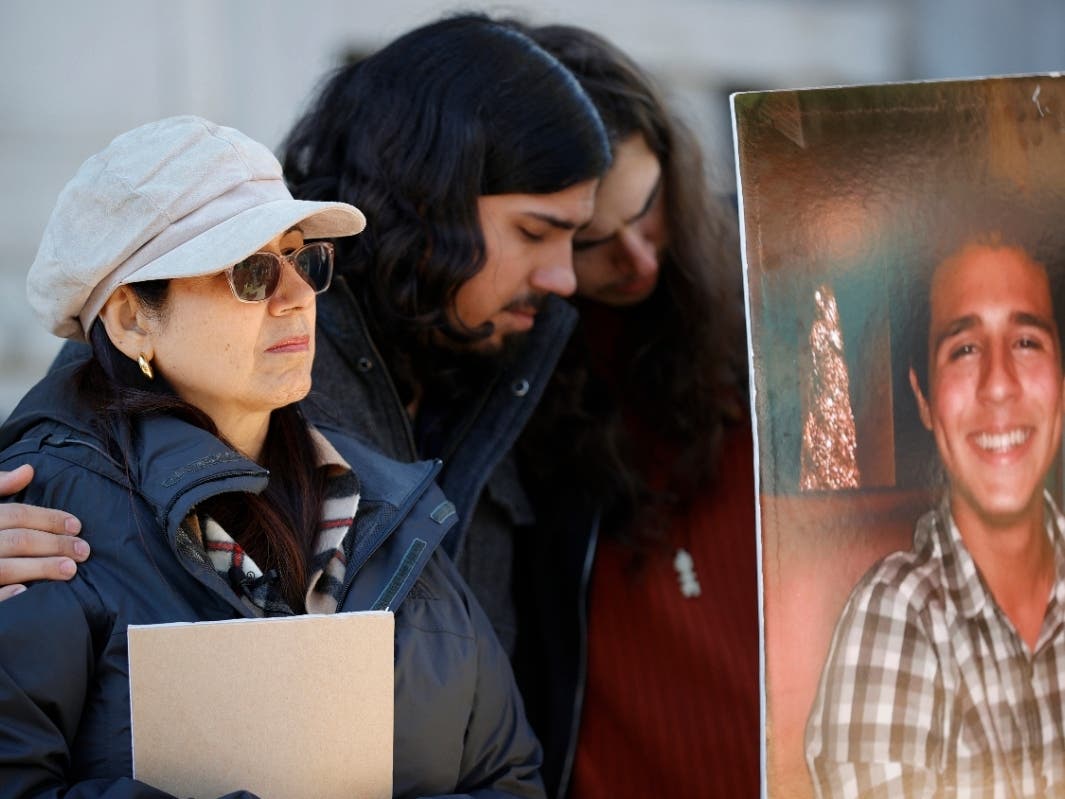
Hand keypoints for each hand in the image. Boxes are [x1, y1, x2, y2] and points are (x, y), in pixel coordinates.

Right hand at [0, 465, 87, 599]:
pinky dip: (3, 596)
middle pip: (17, 540)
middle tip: (84, 551)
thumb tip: (28, 470)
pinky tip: (24, 593)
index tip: (77, 525)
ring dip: (39, 569)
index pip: (17, 514)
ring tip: (70, 570)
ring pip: (5, 567)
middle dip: (54, 544)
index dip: (50, 519)